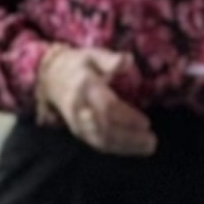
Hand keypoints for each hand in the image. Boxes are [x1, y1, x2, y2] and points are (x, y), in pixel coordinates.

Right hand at [36, 43, 156, 156]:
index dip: (127, 117)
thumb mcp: (93, 55)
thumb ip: (109, 59)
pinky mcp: (79, 132)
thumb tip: (128, 60)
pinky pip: (98, 145)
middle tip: (152, 141)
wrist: (51, 78)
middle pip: (106, 129)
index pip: (107, 107)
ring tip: (147, 147)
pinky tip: (133, 149)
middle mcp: (80, 109)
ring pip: (102, 141)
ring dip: (126, 147)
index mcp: (86, 88)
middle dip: (130, 138)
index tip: (146, 122)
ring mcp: (77, 123)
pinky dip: (117, 149)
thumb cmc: (79, 65)